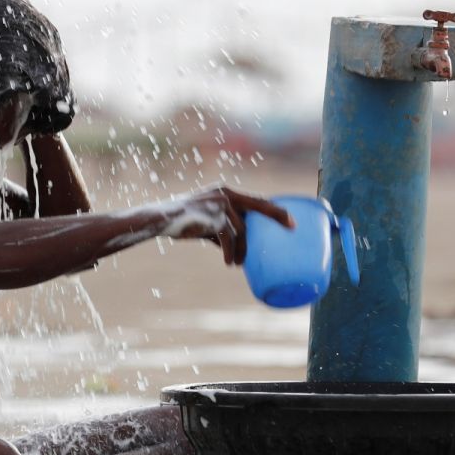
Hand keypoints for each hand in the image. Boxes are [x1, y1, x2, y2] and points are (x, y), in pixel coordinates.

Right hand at [168, 187, 293, 265]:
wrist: (162, 219)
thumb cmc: (184, 221)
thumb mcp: (207, 223)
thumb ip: (222, 230)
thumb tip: (236, 250)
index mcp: (225, 192)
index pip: (255, 199)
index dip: (273, 208)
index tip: (290, 218)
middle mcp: (225, 194)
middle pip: (259, 205)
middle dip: (277, 215)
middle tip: (292, 228)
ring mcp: (220, 204)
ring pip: (242, 230)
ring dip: (243, 249)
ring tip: (240, 263)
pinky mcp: (213, 217)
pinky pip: (228, 239)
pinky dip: (231, 253)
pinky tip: (229, 263)